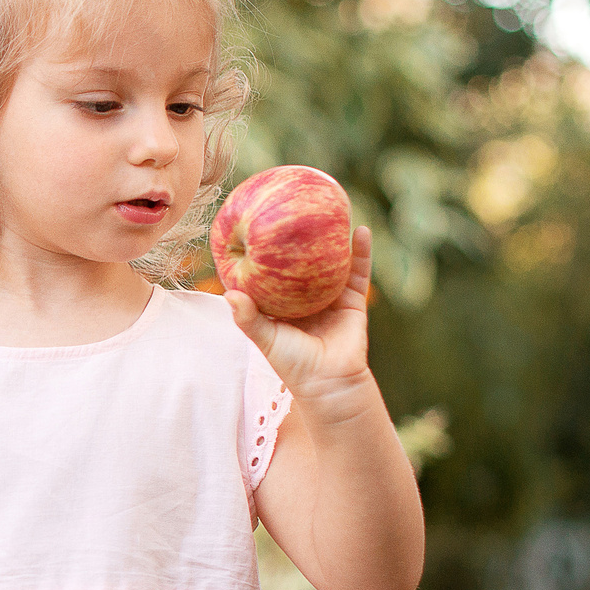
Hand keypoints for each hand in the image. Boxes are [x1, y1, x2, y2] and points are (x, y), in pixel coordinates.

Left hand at [223, 223, 375, 409]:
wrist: (329, 383)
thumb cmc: (292, 363)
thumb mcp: (265, 338)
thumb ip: (247, 318)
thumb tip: (228, 294)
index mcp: (280, 303)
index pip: (268, 270)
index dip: (261, 249)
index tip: (255, 222)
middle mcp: (304, 296)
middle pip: (300, 259)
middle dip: (298, 235)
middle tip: (294, 205)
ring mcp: (329, 296)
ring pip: (330, 260)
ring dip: (331, 236)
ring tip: (330, 208)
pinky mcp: (352, 301)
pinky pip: (358, 271)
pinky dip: (362, 252)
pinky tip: (361, 229)